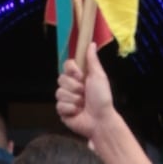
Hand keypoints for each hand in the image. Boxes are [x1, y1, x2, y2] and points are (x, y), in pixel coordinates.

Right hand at [55, 39, 126, 155]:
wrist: (101, 120)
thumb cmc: (102, 98)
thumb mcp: (99, 76)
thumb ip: (92, 60)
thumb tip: (91, 43)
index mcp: (79, 77)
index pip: (66, 66)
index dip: (72, 71)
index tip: (81, 76)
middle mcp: (71, 87)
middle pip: (61, 79)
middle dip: (74, 87)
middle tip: (84, 93)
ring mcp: (66, 99)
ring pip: (59, 93)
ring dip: (74, 99)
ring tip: (83, 104)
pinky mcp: (62, 111)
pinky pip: (59, 105)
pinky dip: (70, 109)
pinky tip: (77, 112)